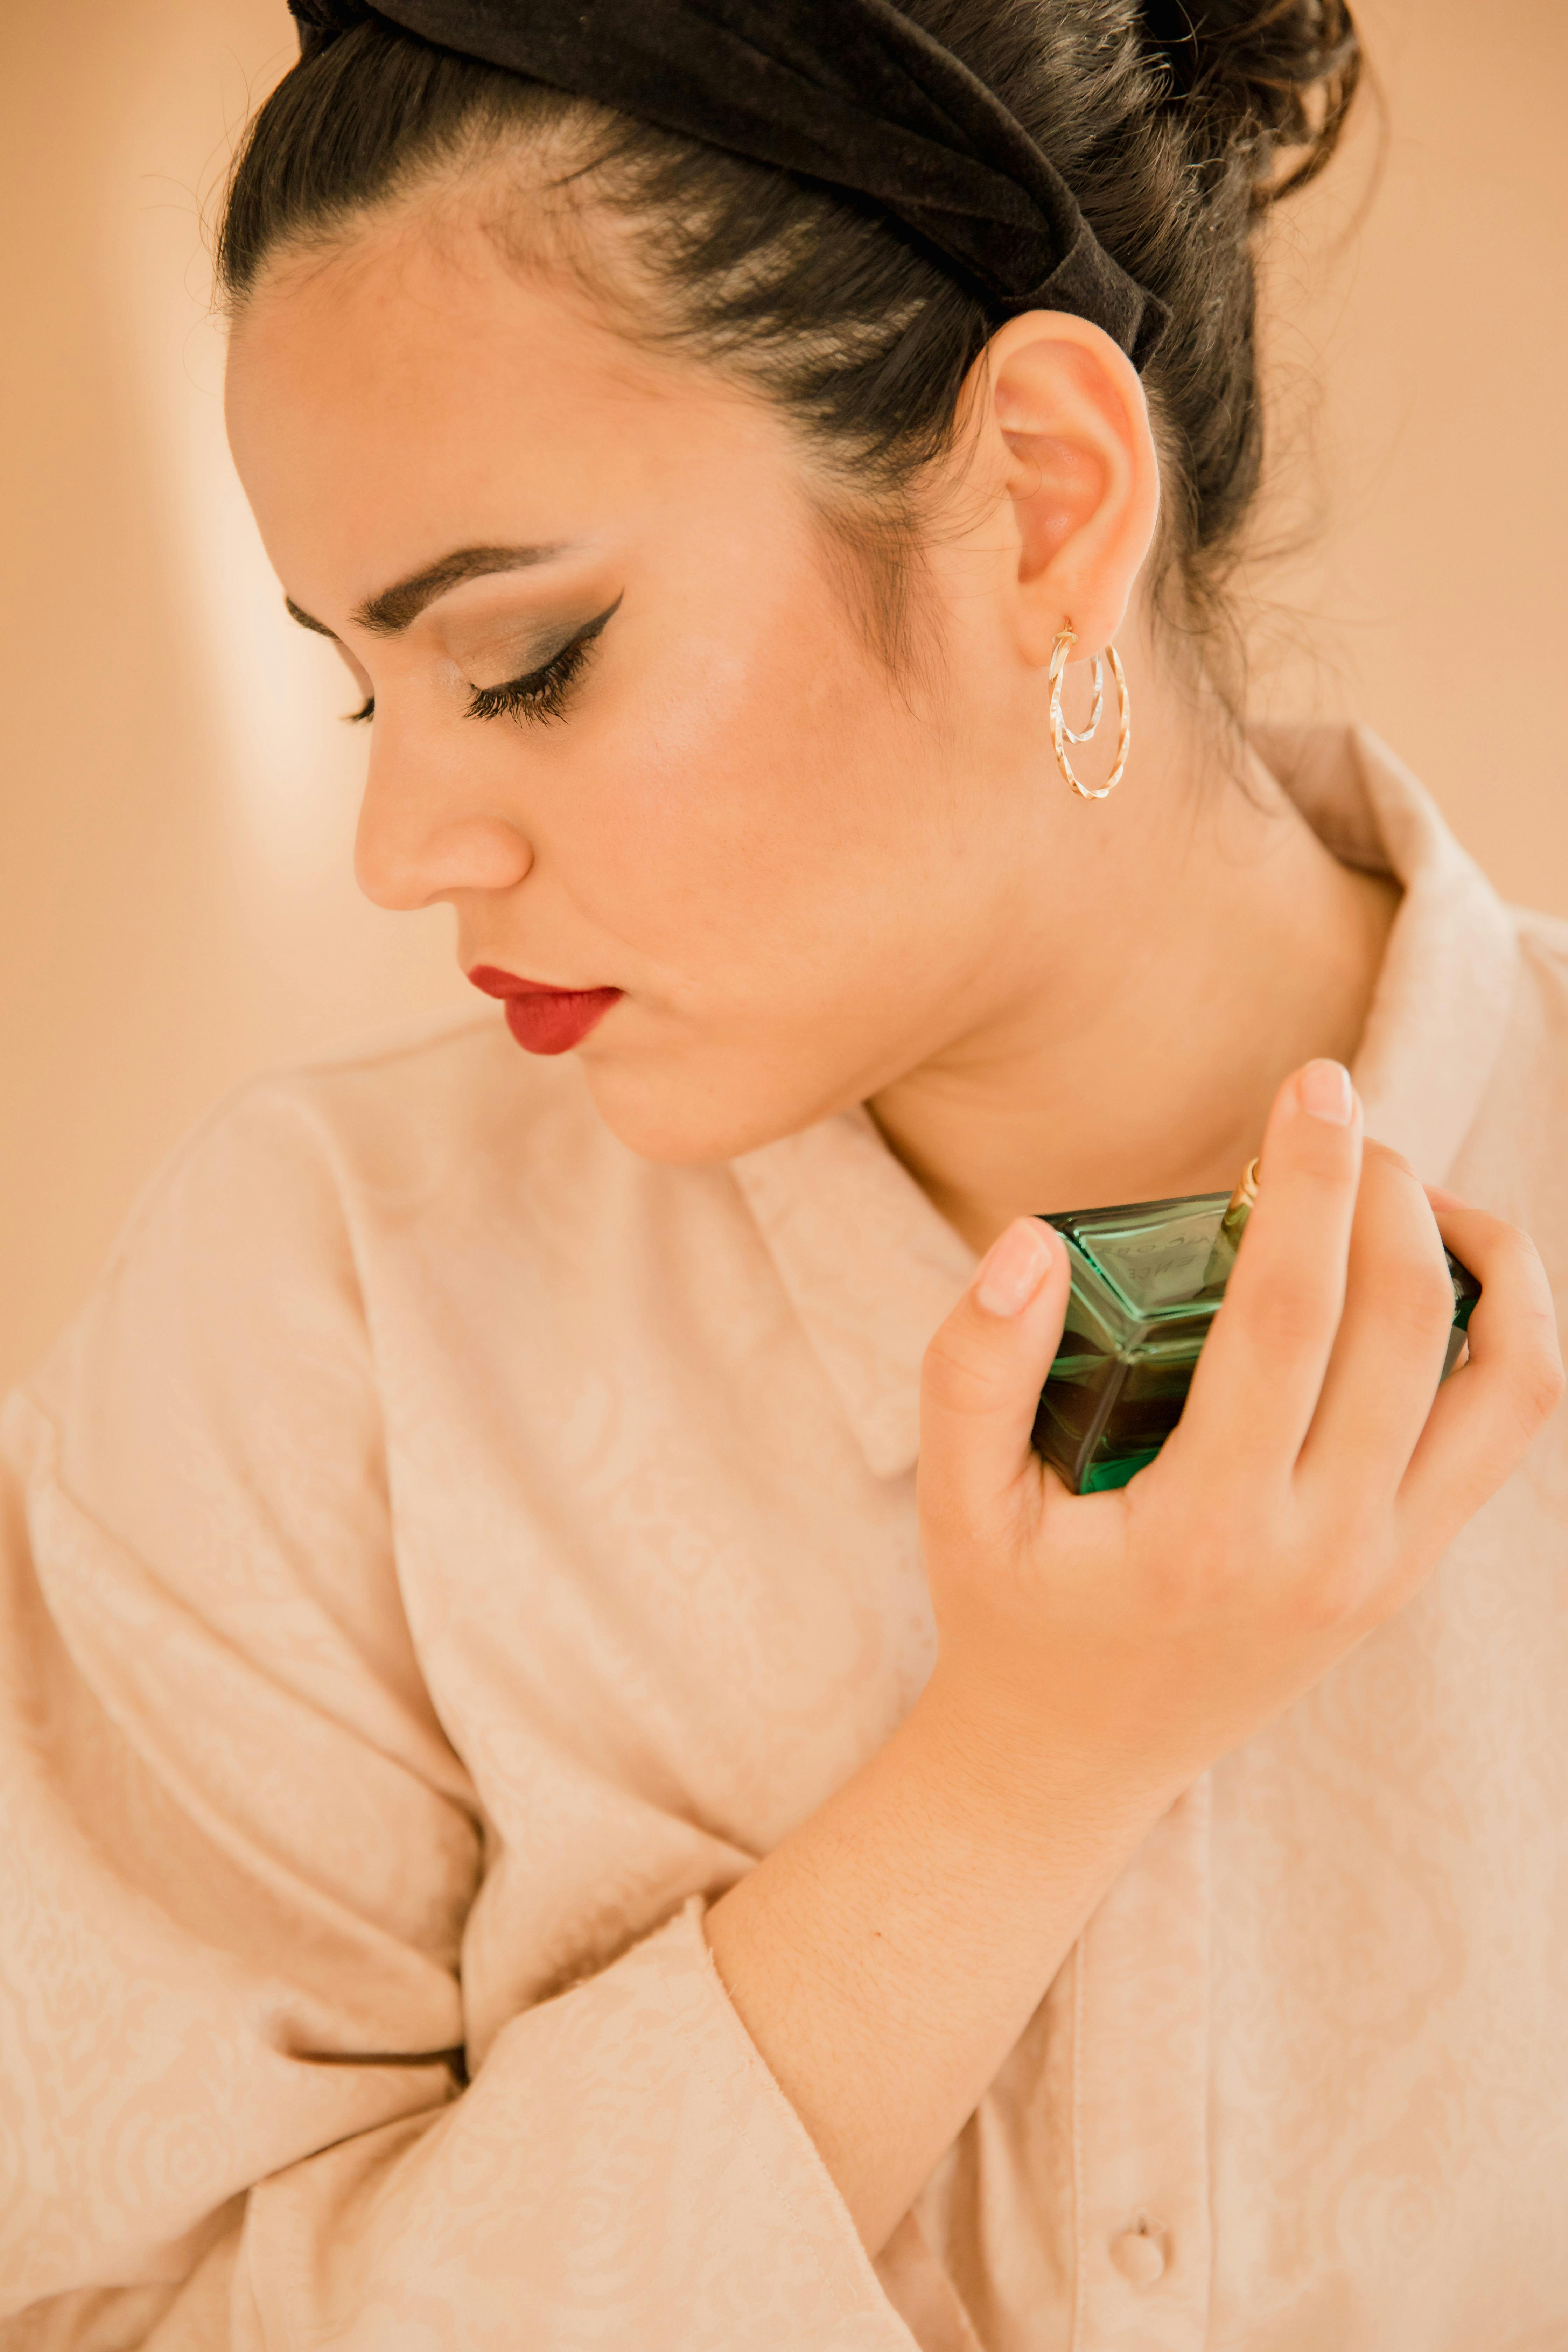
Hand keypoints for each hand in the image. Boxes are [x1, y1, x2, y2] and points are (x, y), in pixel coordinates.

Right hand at [913, 1060, 1563, 1801]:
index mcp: (1209, 1530)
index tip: (1311, 1084)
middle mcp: (1325, 1553)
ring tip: (1406, 1192)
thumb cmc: (1011, 1612)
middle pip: (1409, 1326)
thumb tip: (1030, 1243)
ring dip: (1481, 1257)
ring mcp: (1387, 1566)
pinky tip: (1441, 1272)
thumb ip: (971, 1368)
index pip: (1289, 1316)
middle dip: (1385, 1191)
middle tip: (1331, 1121)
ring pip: (1508, 1380)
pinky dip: (1508, 1328)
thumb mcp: (954, 1500)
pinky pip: (1506, 1428)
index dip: (1308, 1182)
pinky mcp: (1411, 1566)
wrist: (1075, 1761)